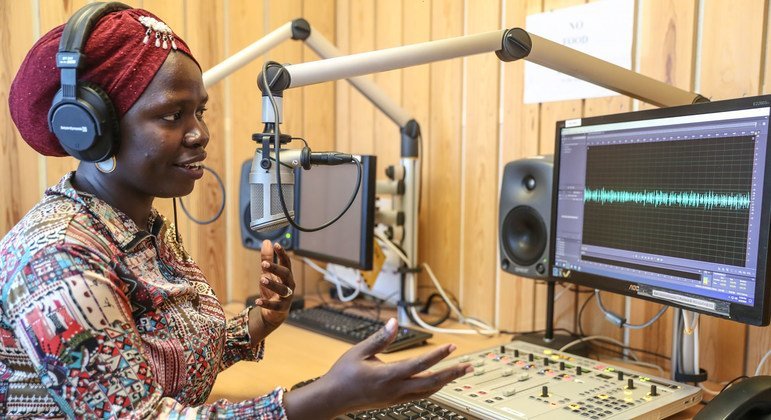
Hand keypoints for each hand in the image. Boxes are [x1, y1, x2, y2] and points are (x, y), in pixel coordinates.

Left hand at [249, 240, 294, 342]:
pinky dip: (267, 303)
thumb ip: (268, 258)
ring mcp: (287, 297)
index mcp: (286, 275)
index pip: (286, 262)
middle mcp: (289, 284)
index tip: (276, 245)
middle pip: (286, 274)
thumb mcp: (268, 273)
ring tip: (262, 279)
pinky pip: (275, 306)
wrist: (275, 312)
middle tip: (264, 263)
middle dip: (276, 268)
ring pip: (282, 289)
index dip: (282, 253)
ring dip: (273, 284)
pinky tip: (258, 301)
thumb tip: (267, 241)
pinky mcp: (281, 308)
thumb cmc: (272, 290)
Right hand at [283, 318, 472, 417]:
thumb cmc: (343, 375)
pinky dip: (431, 387)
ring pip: (427, 392)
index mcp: (388, 375)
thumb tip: (394, 323)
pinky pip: (419, 395)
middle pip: (431, 382)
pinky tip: (435, 382)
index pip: (420, 364)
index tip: (452, 347)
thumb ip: (379, 338)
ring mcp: (395, 398)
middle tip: (468, 367)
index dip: (438, 355)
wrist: (332, 399)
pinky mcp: (393, 401)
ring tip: (457, 373)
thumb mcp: (359, 351)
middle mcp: (395, 389)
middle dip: (451, 374)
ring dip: (445, 382)